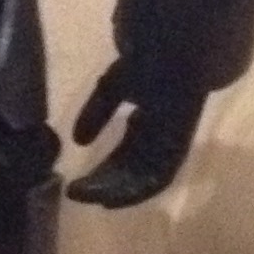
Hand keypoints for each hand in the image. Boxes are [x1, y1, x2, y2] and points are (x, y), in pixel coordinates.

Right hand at [66, 59, 204, 209]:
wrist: (174, 55)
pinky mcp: (177, 150)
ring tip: (91, 198)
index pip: (121, 156)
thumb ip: (96, 113)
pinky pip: (158, 179)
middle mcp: (157, 139)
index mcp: (144, 123)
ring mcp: (168, 146)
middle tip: (76, 191)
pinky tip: (112, 196)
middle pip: (129, 171)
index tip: (77, 182)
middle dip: (104, 183)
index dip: (101, 170)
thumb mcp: (111, 89)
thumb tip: (76, 140)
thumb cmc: (146, 64)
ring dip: (116, 191)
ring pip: (142, 179)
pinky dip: (136, 191)